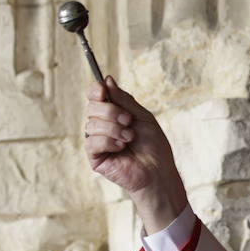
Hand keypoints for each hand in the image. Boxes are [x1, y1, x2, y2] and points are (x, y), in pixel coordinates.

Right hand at [84, 76, 187, 231]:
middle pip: (92, 107)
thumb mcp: (142, 116)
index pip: (95, 96)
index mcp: (112, 114)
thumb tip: (107, 80)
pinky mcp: (95, 157)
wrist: (158, 170)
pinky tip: (122, 148)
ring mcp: (98, 141)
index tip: (103, 90)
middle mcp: (102, 125)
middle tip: (128, 121)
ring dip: (114, 129)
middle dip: (111, 112)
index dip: (95, 90)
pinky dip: (109, 142)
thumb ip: (124, 100)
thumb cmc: (153, 146)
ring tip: (130, 138)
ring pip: (92, 124)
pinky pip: (92, 142)